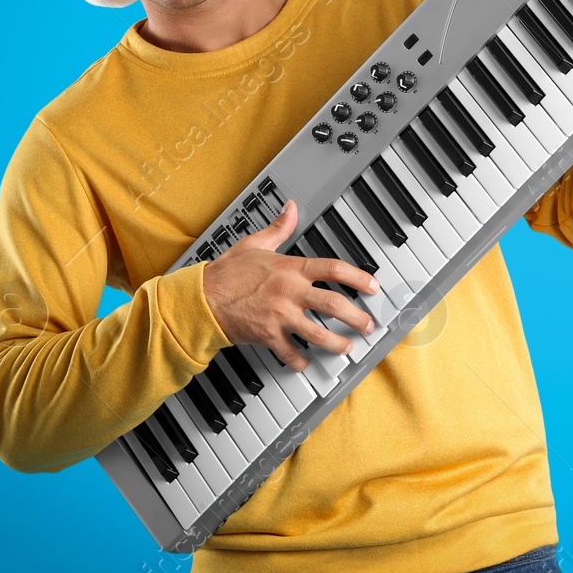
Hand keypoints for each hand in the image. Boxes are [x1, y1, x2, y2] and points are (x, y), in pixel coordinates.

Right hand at [201, 199, 380, 371]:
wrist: (200, 299)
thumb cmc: (226, 274)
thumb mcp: (255, 245)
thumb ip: (278, 228)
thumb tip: (290, 209)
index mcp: (290, 269)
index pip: (333, 269)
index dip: (358, 277)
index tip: (372, 286)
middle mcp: (290, 293)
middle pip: (334, 305)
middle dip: (357, 318)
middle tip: (369, 325)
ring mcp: (280, 316)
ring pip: (318, 334)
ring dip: (337, 343)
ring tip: (347, 348)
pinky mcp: (268, 336)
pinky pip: (289, 353)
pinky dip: (299, 361)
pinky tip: (306, 363)